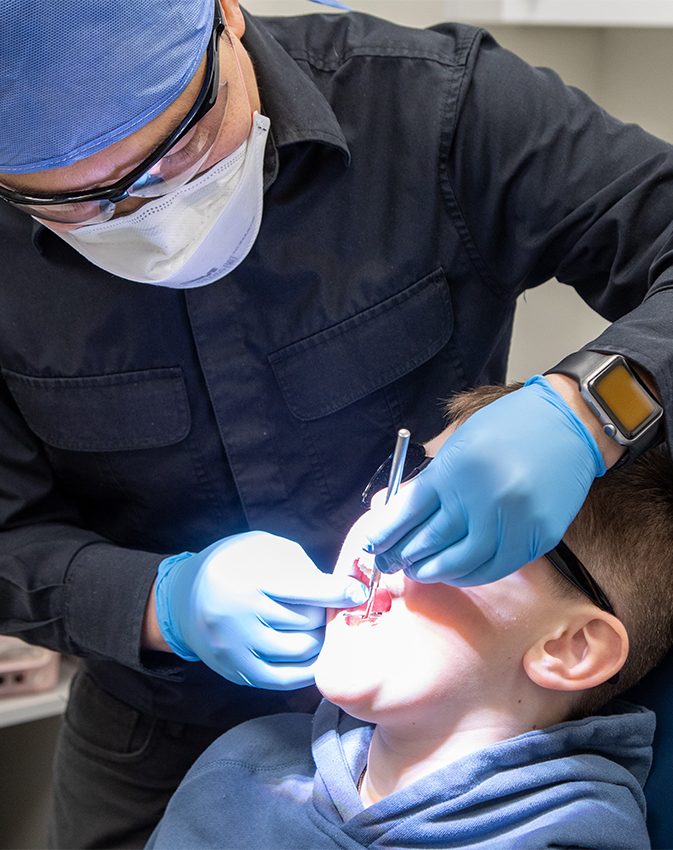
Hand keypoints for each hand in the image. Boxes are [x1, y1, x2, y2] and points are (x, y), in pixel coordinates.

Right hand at [154, 531, 367, 688]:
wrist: (184, 597)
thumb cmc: (233, 566)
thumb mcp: (262, 548)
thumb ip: (299, 565)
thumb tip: (337, 587)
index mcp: (249, 578)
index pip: (307, 589)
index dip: (339, 591)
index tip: (357, 591)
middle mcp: (242, 615)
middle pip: (308, 621)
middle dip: (327, 614)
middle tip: (333, 608)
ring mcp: (237, 647)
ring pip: (301, 650)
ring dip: (320, 640)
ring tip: (321, 627)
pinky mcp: (237, 670)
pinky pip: (284, 679)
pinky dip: (306, 668)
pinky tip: (313, 653)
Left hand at [361, 376, 605, 585]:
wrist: (568, 425)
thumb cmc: (508, 428)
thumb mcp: (458, 445)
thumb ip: (430, 481)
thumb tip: (394, 515)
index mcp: (456, 469)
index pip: (408, 512)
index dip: (386, 534)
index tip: (372, 546)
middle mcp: (482, 498)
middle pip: (430, 540)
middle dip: (403, 557)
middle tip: (390, 563)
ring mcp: (512, 520)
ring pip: (461, 563)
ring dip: (434, 571)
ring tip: (420, 571)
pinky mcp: (537, 536)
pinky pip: (495, 567)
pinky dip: (470, 575)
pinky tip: (455, 572)